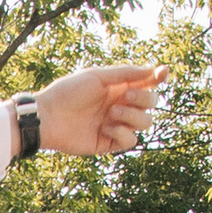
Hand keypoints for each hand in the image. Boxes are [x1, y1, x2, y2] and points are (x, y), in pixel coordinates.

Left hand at [33, 62, 158, 157]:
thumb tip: (153, 70)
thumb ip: (126, 74)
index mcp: (119, 87)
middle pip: (152, 103)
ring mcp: (116, 124)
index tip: (163, 73)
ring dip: (132, 116)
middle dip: (144, 99)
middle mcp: (121, 105)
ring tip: (111, 113)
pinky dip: (123, 133)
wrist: (48, 117)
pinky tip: (106, 127)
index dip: (158, 78)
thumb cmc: (68, 92)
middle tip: (125, 96)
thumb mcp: (97, 77)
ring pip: (146, 122)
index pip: (147, 83)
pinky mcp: (109, 143)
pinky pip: (131, 141)